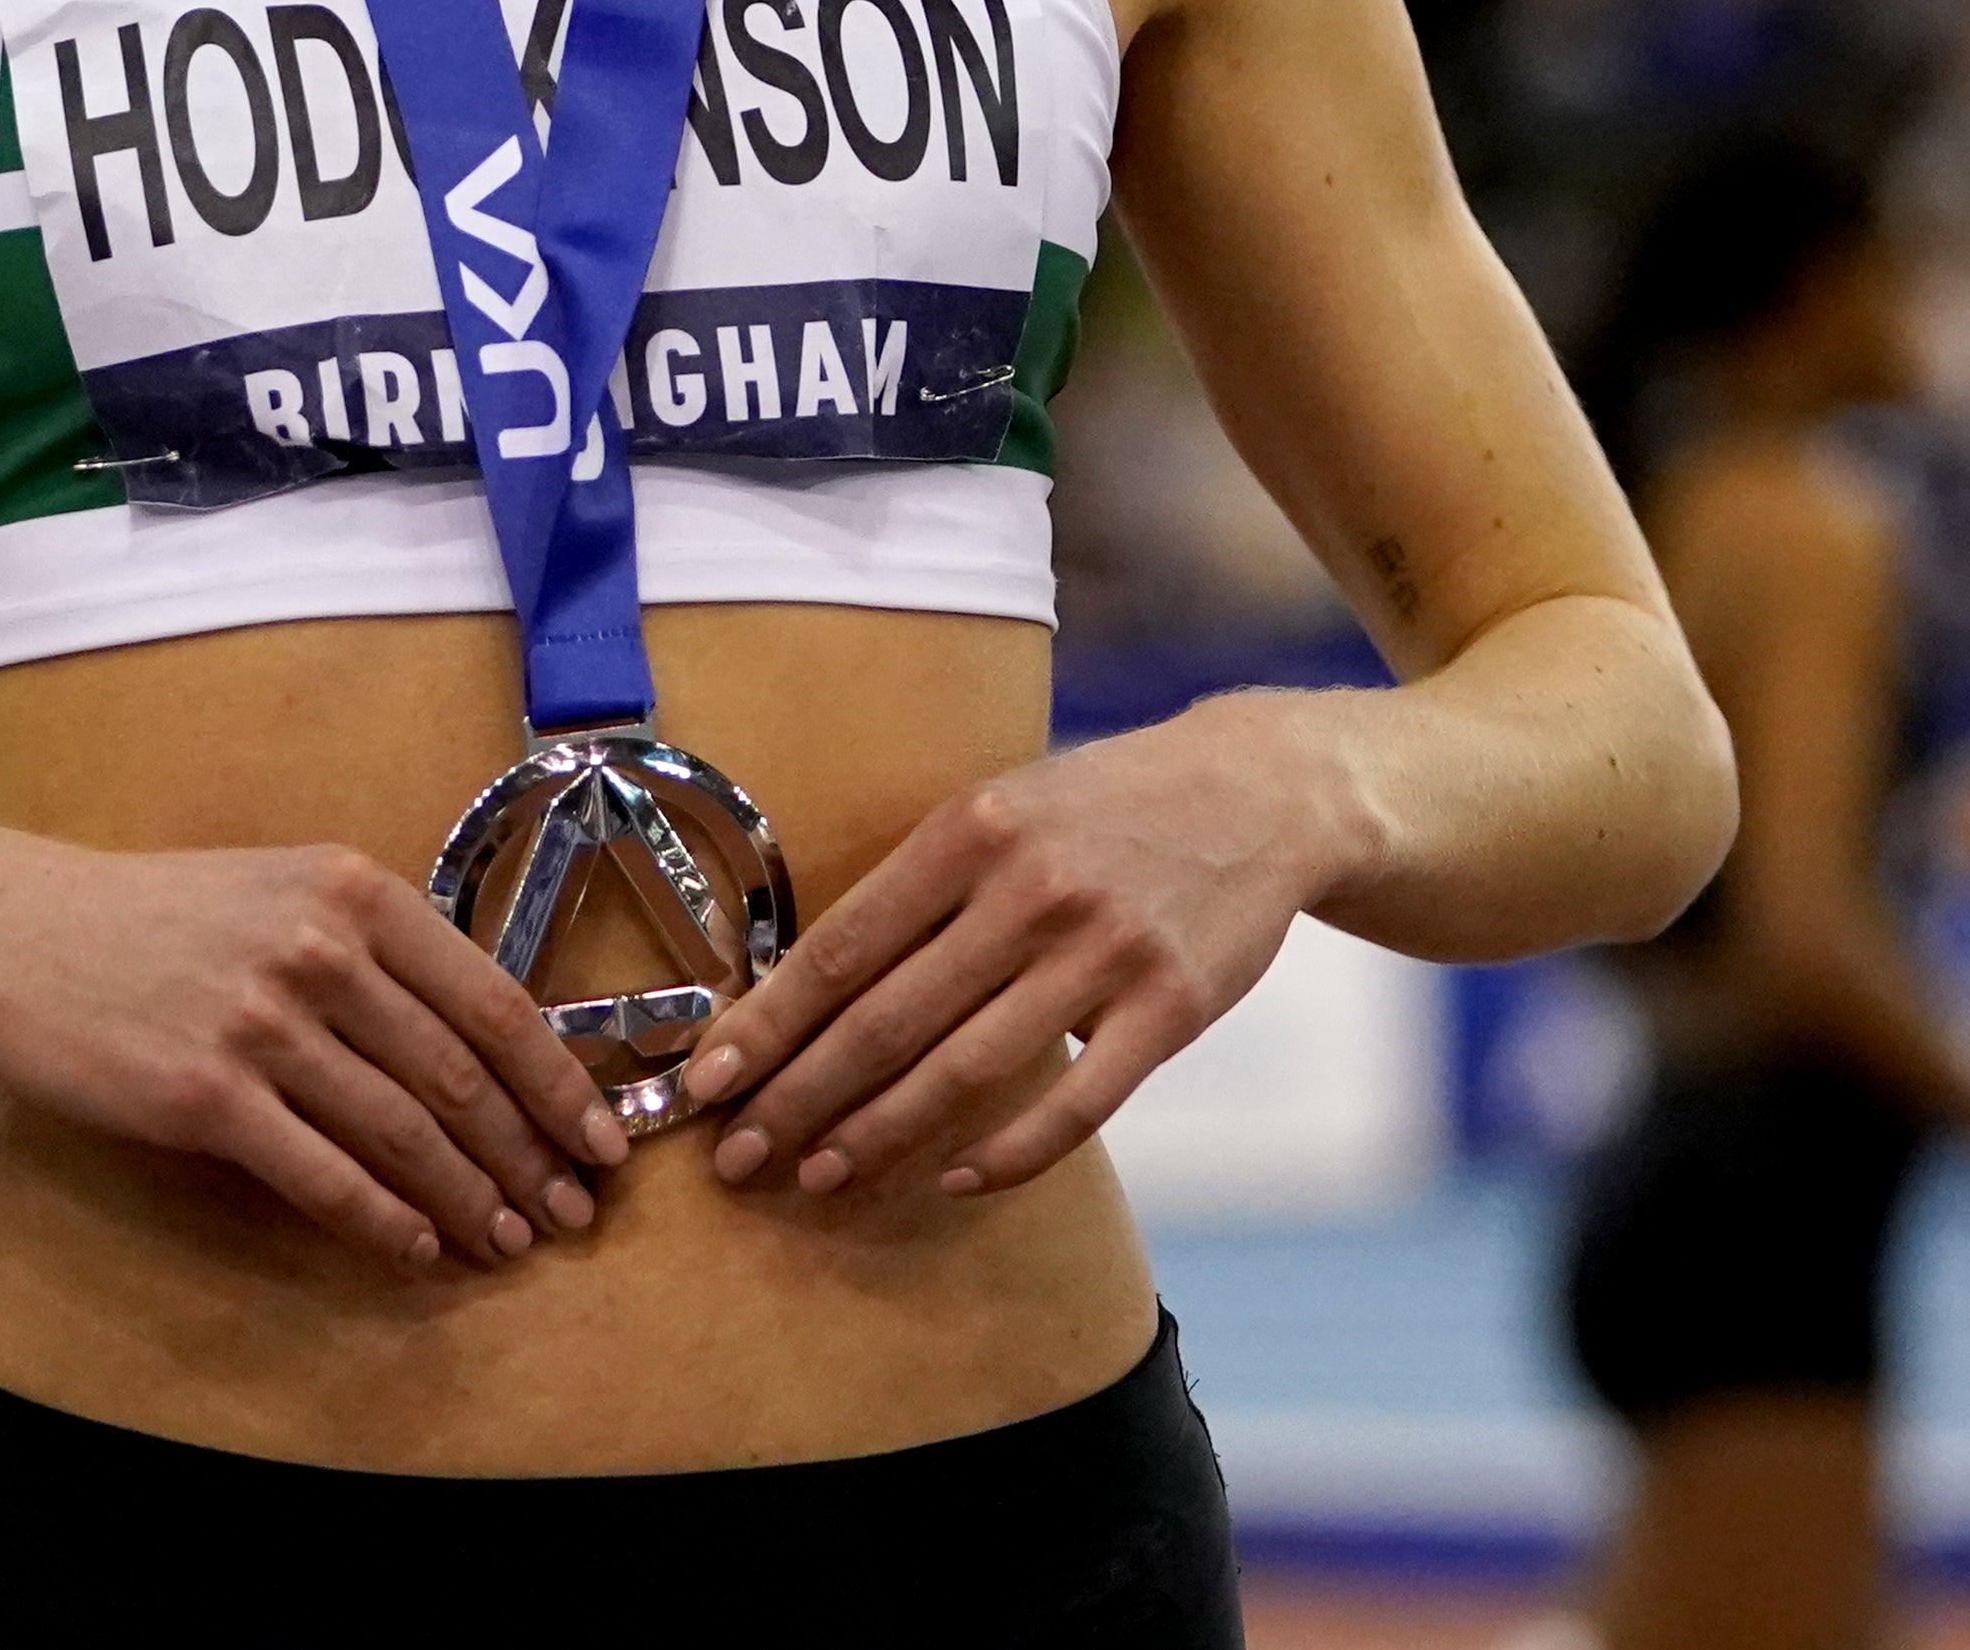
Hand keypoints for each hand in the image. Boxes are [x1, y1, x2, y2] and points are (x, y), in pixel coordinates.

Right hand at [0, 834, 629, 1273]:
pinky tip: (417, 1250)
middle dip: (531, 1155)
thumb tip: (474, 1033)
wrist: (14, 929)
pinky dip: (381, 1220)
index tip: (603, 1140)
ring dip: (469, 1198)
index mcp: (356, 892)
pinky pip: (320, 1175)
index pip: (495, 1002)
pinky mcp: (206, 1097)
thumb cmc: (152, 914)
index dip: (561, 1083)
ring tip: (509, 1242)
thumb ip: (374, 944)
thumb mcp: (281, 888)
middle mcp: (323, 951)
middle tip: (573, 1215)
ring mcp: (264, 1025)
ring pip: (402, 1133)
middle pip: (462, 1076)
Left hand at [690, 701, 1336, 1204]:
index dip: (768, 1022)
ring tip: (819, 1176)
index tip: (707, 1081)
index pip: (844, 946)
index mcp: (972, 829)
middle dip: (800, 1097)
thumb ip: (923, 887)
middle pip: (888, 1019)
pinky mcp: (1170, 1009)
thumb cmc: (1105, 806)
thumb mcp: (1004, 805)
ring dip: (881, 1134)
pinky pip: (1075, 1105)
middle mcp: (1031, 890)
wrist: (1262, 792)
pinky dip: (1006, 1152)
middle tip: (739, 1157)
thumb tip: (806, 985)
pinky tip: (952, 1179)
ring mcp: (1105, 953)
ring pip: (967, 1069)